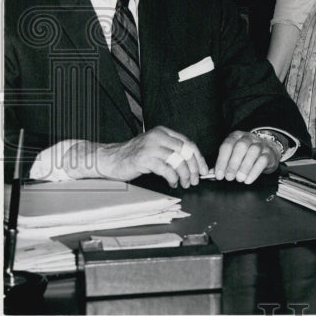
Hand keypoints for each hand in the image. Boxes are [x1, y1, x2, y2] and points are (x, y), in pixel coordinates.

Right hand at [92, 126, 207, 188]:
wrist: (111, 159)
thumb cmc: (135, 155)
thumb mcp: (155, 147)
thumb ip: (171, 150)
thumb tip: (193, 163)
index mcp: (163, 132)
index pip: (188, 143)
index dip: (198, 157)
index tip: (203, 169)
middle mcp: (159, 136)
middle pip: (185, 151)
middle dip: (194, 167)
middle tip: (196, 179)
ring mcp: (151, 147)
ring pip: (178, 161)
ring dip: (185, 175)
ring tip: (186, 183)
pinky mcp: (145, 159)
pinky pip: (166, 169)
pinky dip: (173, 178)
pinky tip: (173, 183)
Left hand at [214, 131, 279, 183]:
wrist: (268, 150)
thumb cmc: (245, 154)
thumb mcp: (233, 155)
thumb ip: (222, 163)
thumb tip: (210, 174)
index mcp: (236, 136)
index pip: (227, 145)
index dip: (222, 160)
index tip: (219, 175)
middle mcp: (248, 138)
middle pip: (241, 146)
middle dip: (233, 163)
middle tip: (229, 178)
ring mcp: (260, 144)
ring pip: (253, 152)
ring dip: (244, 167)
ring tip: (239, 179)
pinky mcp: (269, 153)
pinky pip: (262, 160)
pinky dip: (254, 171)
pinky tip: (248, 180)